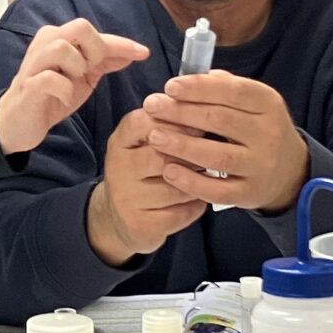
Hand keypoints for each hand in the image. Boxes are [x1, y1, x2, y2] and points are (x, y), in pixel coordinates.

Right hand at [0, 20, 149, 155]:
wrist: (18, 123)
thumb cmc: (51, 96)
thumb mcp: (83, 78)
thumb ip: (104, 62)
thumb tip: (134, 53)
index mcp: (58, 38)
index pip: (95, 33)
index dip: (122, 43)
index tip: (144, 52)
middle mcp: (45, 43)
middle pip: (79, 27)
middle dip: (94, 50)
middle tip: (91, 70)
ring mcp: (34, 64)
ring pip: (62, 48)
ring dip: (76, 68)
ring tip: (73, 82)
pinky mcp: (28, 86)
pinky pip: (50, 78)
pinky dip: (64, 88)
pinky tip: (64, 97)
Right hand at [85, 109, 208, 266]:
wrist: (118, 217)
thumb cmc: (143, 171)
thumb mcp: (144, 143)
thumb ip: (167, 125)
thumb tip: (206, 107)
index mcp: (119, 141)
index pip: (142, 122)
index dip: (174, 121)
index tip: (201, 123)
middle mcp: (117, 169)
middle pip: (159, 156)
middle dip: (191, 154)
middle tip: (215, 152)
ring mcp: (126, 200)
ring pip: (174, 187)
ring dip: (198, 181)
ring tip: (210, 175)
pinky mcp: (140, 225)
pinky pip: (179, 213)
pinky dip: (196, 205)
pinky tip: (201, 198)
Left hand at [139, 72, 309, 214]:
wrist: (289, 171)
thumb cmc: (259, 129)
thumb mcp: (254, 103)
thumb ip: (225, 87)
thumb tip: (191, 78)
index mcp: (268, 104)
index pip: (233, 91)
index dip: (199, 88)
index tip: (170, 86)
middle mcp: (268, 134)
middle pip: (220, 120)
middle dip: (181, 113)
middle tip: (152, 106)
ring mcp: (260, 166)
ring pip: (218, 156)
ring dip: (182, 146)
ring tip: (154, 137)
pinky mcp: (249, 193)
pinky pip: (217, 190)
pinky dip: (191, 182)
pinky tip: (169, 172)